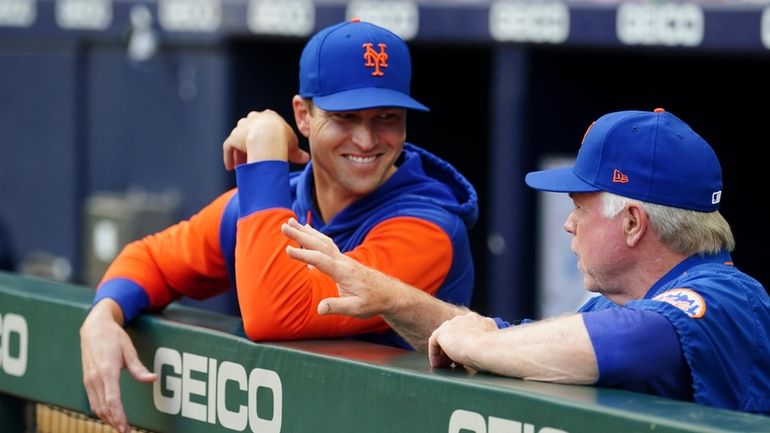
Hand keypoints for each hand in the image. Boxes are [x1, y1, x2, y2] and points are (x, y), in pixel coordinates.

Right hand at [80, 299, 157, 432]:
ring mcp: (88, 380)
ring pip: (96, 407)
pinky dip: (101, 411)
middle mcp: (95, 378)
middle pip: (103, 407)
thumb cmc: (113, 337)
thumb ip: (139, 368)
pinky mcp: (87, 380)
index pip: (112, 400)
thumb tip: (153, 378)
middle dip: (114, 422)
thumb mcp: (129, 349)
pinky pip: (93, 400)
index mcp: (107, 371)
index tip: (126, 427)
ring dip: (107, 418)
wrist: (94, 327)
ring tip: (119, 427)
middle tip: (126, 432)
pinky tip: (109, 415)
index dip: (119, 416)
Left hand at [222, 110, 308, 169]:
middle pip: (250, 130)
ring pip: (239, 140)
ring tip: (243, 166)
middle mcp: (253, 119)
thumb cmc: (283, 138)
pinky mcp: (233, 137)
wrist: (269, 136)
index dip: (267, 137)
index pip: (266, 125)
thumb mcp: (293, 145)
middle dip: (251, 143)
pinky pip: (229, 148)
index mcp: (269, 116)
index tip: (269, 147)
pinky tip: (231, 168)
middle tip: (255, 156)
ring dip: (240, 153)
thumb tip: (305, 158)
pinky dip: (229, 158)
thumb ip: (297, 152)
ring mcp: (242, 128)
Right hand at [281, 217, 397, 317]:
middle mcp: (343, 261)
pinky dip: (315, 236)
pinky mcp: (343, 260)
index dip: (304, 255)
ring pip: (323, 241)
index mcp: (344, 272)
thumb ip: (337, 307)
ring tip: (291, 222)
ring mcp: (343, 259)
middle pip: (319, 244)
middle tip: (284, 226)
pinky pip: (327, 244)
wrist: (389, 293)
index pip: (321, 260)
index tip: (287, 250)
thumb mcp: (356, 309)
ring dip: (306, 231)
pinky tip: (308, 232)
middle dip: (300, 235)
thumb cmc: (373, 302)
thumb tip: (319, 309)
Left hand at [428, 312, 497, 368]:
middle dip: (453, 348)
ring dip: (443, 353)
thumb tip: (482, 355)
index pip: (467, 330)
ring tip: (444, 366)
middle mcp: (464, 319)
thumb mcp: (490, 344)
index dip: (465, 344)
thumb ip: (484, 344)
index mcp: (479, 321)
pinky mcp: (442, 332)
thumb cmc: (493, 351)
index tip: (465, 356)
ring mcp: (452, 324)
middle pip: (454, 333)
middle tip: (453, 363)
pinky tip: (437, 365)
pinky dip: (434, 355)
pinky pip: (433, 343)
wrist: (487, 347)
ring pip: (443, 338)